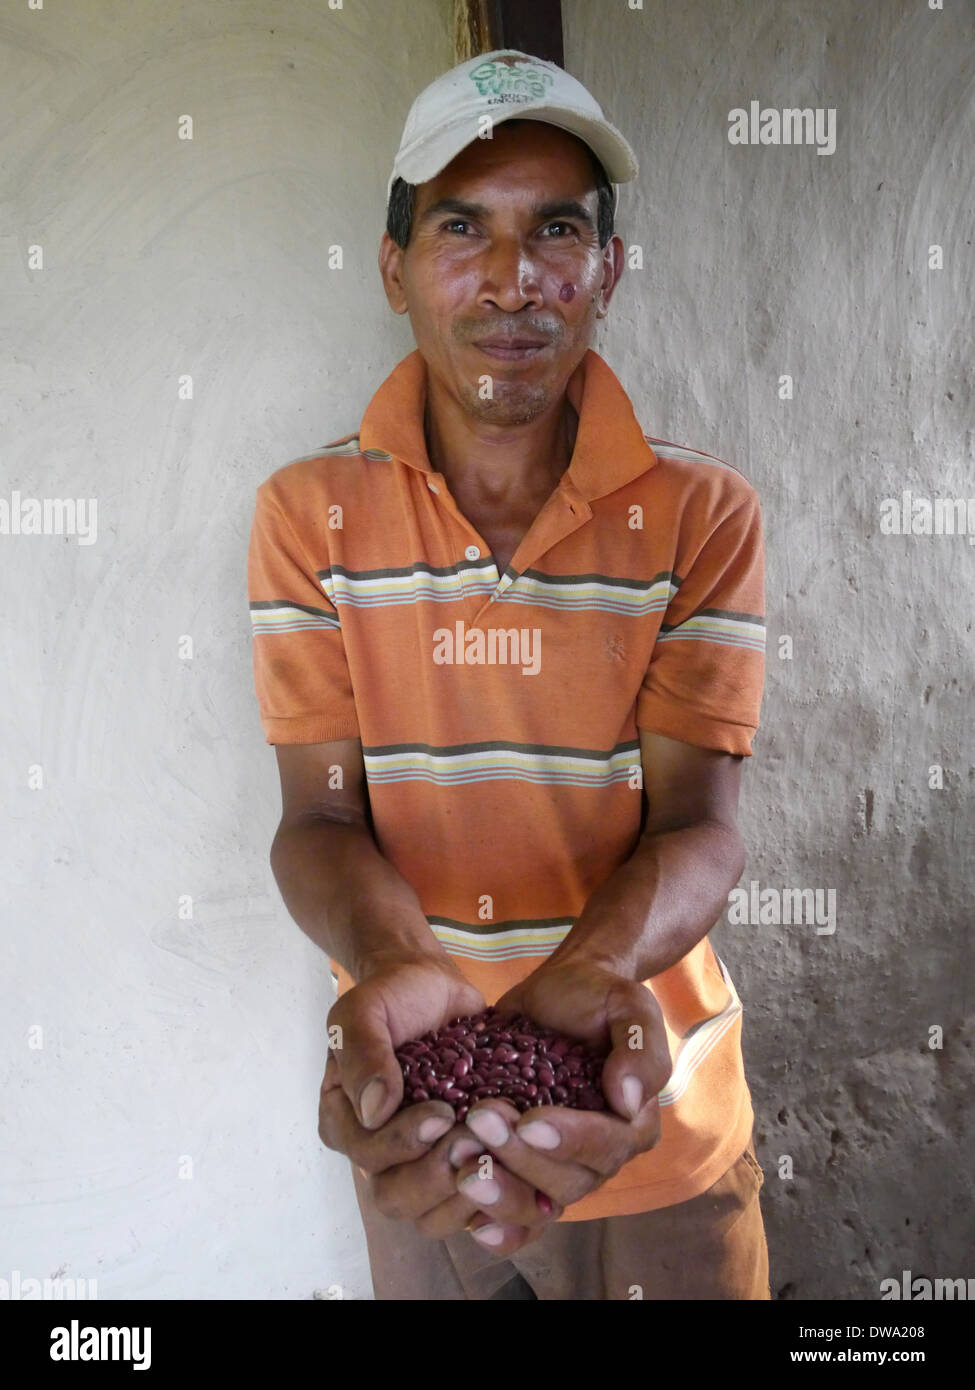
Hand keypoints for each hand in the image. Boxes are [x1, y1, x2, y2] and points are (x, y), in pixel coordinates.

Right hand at [316, 954, 557, 1241]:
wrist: (432, 987)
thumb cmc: (393, 997)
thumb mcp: (365, 1010)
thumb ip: (363, 1053)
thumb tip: (374, 1110)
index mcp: (344, 1121)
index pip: (367, 1155)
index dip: (403, 1142)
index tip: (442, 1112)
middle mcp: (376, 1152)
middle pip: (396, 1197)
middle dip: (436, 1175)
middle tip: (475, 1140)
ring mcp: (418, 1162)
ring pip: (432, 1214)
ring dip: (467, 1192)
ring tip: (498, 1153)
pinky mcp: (457, 1162)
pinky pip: (470, 1204)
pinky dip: (495, 1198)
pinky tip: (519, 1173)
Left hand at [449, 956, 672, 1256]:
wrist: (558, 990)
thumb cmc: (597, 995)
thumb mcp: (627, 1004)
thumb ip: (639, 1046)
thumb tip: (628, 1099)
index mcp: (633, 1122)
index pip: (606, 1145)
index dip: (569, 1139)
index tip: (530, 1121)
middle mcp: (600, 1154)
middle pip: (567, 1182)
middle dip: (521, 1159)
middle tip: (479, 1122)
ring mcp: (560, 1165)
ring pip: (538, 1203)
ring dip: (500, 1191)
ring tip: (461, 1164)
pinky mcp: (527, 1165)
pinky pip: (519, 1212)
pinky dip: (498, 1225)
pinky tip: (472, 1225)